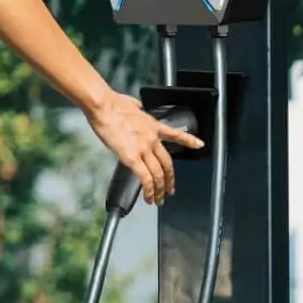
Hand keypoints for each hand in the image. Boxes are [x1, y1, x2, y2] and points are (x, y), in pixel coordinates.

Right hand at [86, 92, 204, 205]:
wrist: (103, 105)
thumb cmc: (111, 103)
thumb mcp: (130, 102)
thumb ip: (135, 107)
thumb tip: (134, 105)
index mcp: (152, 125)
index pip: (176, 134)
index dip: (189, 141)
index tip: (199, 145)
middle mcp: (151, 138)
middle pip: (167, 163)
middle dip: (170, 180)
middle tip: (170, 190)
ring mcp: (143, 148)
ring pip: (158, 174)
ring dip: (160, 190)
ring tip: (158, 199)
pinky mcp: (131, 157)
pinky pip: (145, 178)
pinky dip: (149, 191)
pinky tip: (149, 198)